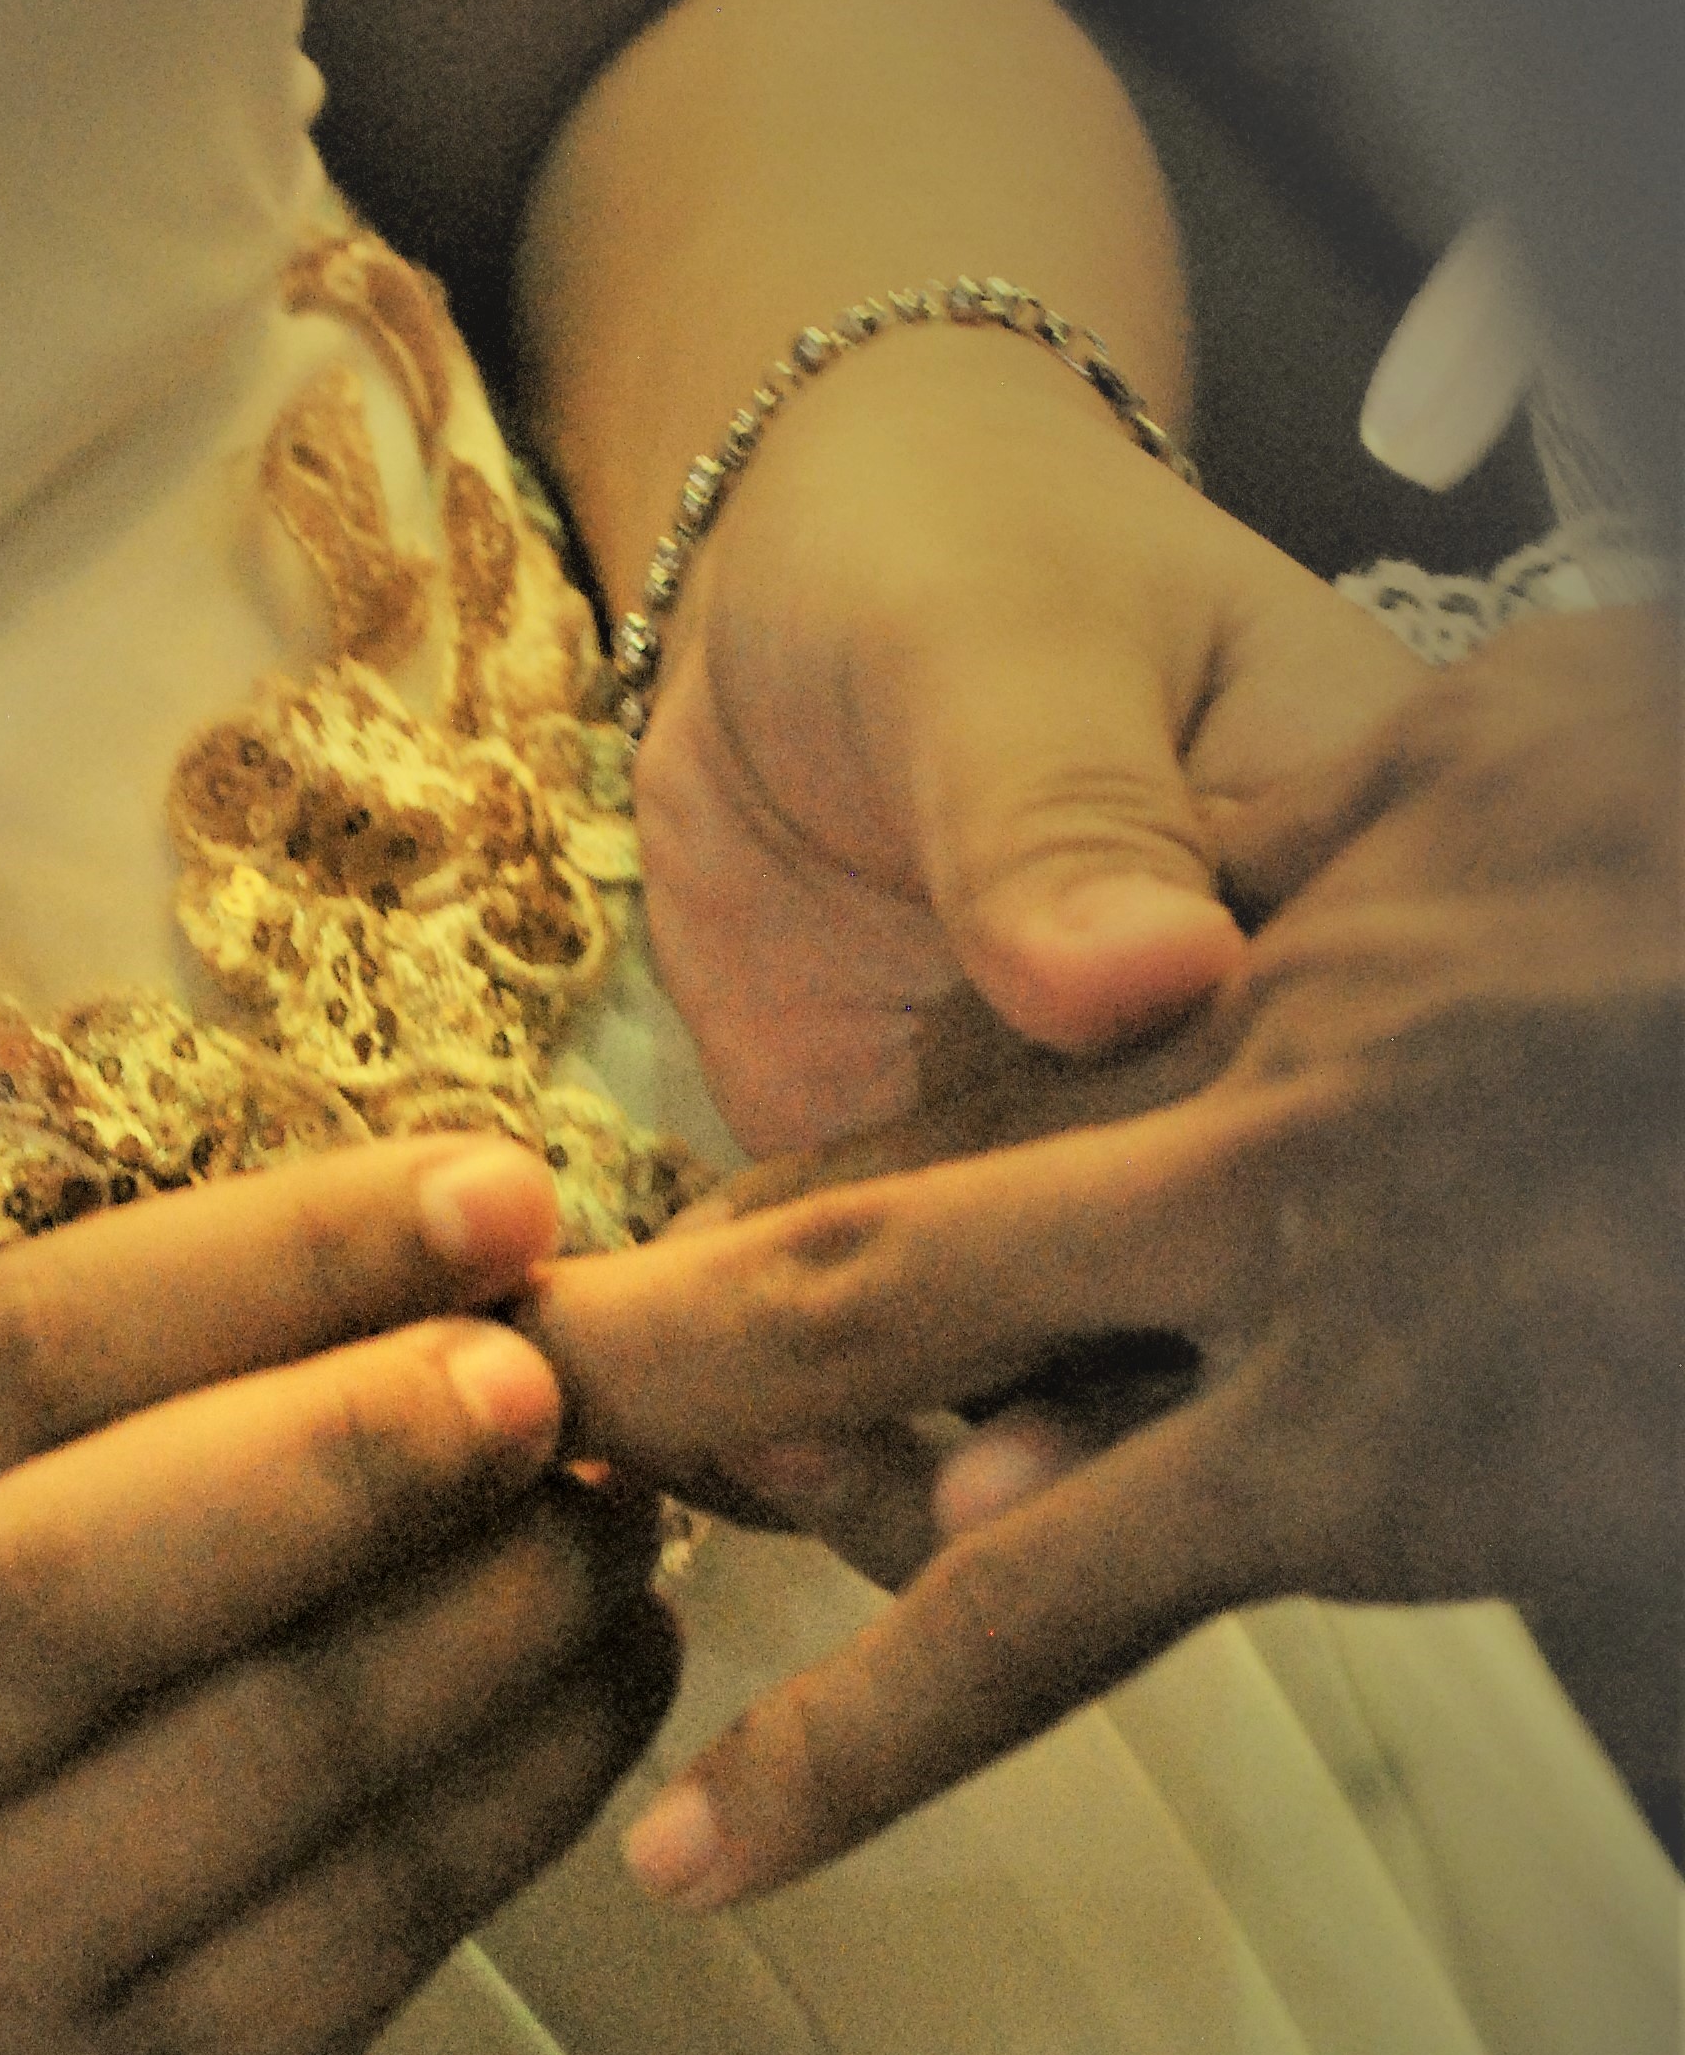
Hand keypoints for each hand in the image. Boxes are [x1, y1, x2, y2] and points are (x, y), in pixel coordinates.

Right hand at [0, 1139, 677, 2054]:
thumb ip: (116, 1392)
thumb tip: (463, 1244)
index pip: (2, 1365)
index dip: (266, 1262)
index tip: (495, 1187)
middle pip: (78, 1590)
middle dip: (348, 1455)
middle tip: (556, 1367)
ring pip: (271, 1775)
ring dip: (496, 1616)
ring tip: (628, 1503)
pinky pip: (381, 1935)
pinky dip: (537, 1777)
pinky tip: (616, 1667)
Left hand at [532, 606, 1681, 1897]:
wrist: (800, 590)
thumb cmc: (948, 557)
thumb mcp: (1001, 646)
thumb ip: (1058, 807)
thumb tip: (1150, 976)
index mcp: (1364, 931)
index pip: (1353, 1154)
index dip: (1256, 1291)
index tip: (1086, 1383)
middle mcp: (1262, 1106)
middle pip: (1232, 1348)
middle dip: (1075, 1447)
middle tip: (937, 1497)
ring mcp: (1108, 1191)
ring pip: (1064, 1409)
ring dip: (923, 1476)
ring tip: (762, 1449)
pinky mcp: (955, 1240)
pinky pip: (905, 1394)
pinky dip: (802, 1434)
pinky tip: (690, 1420)